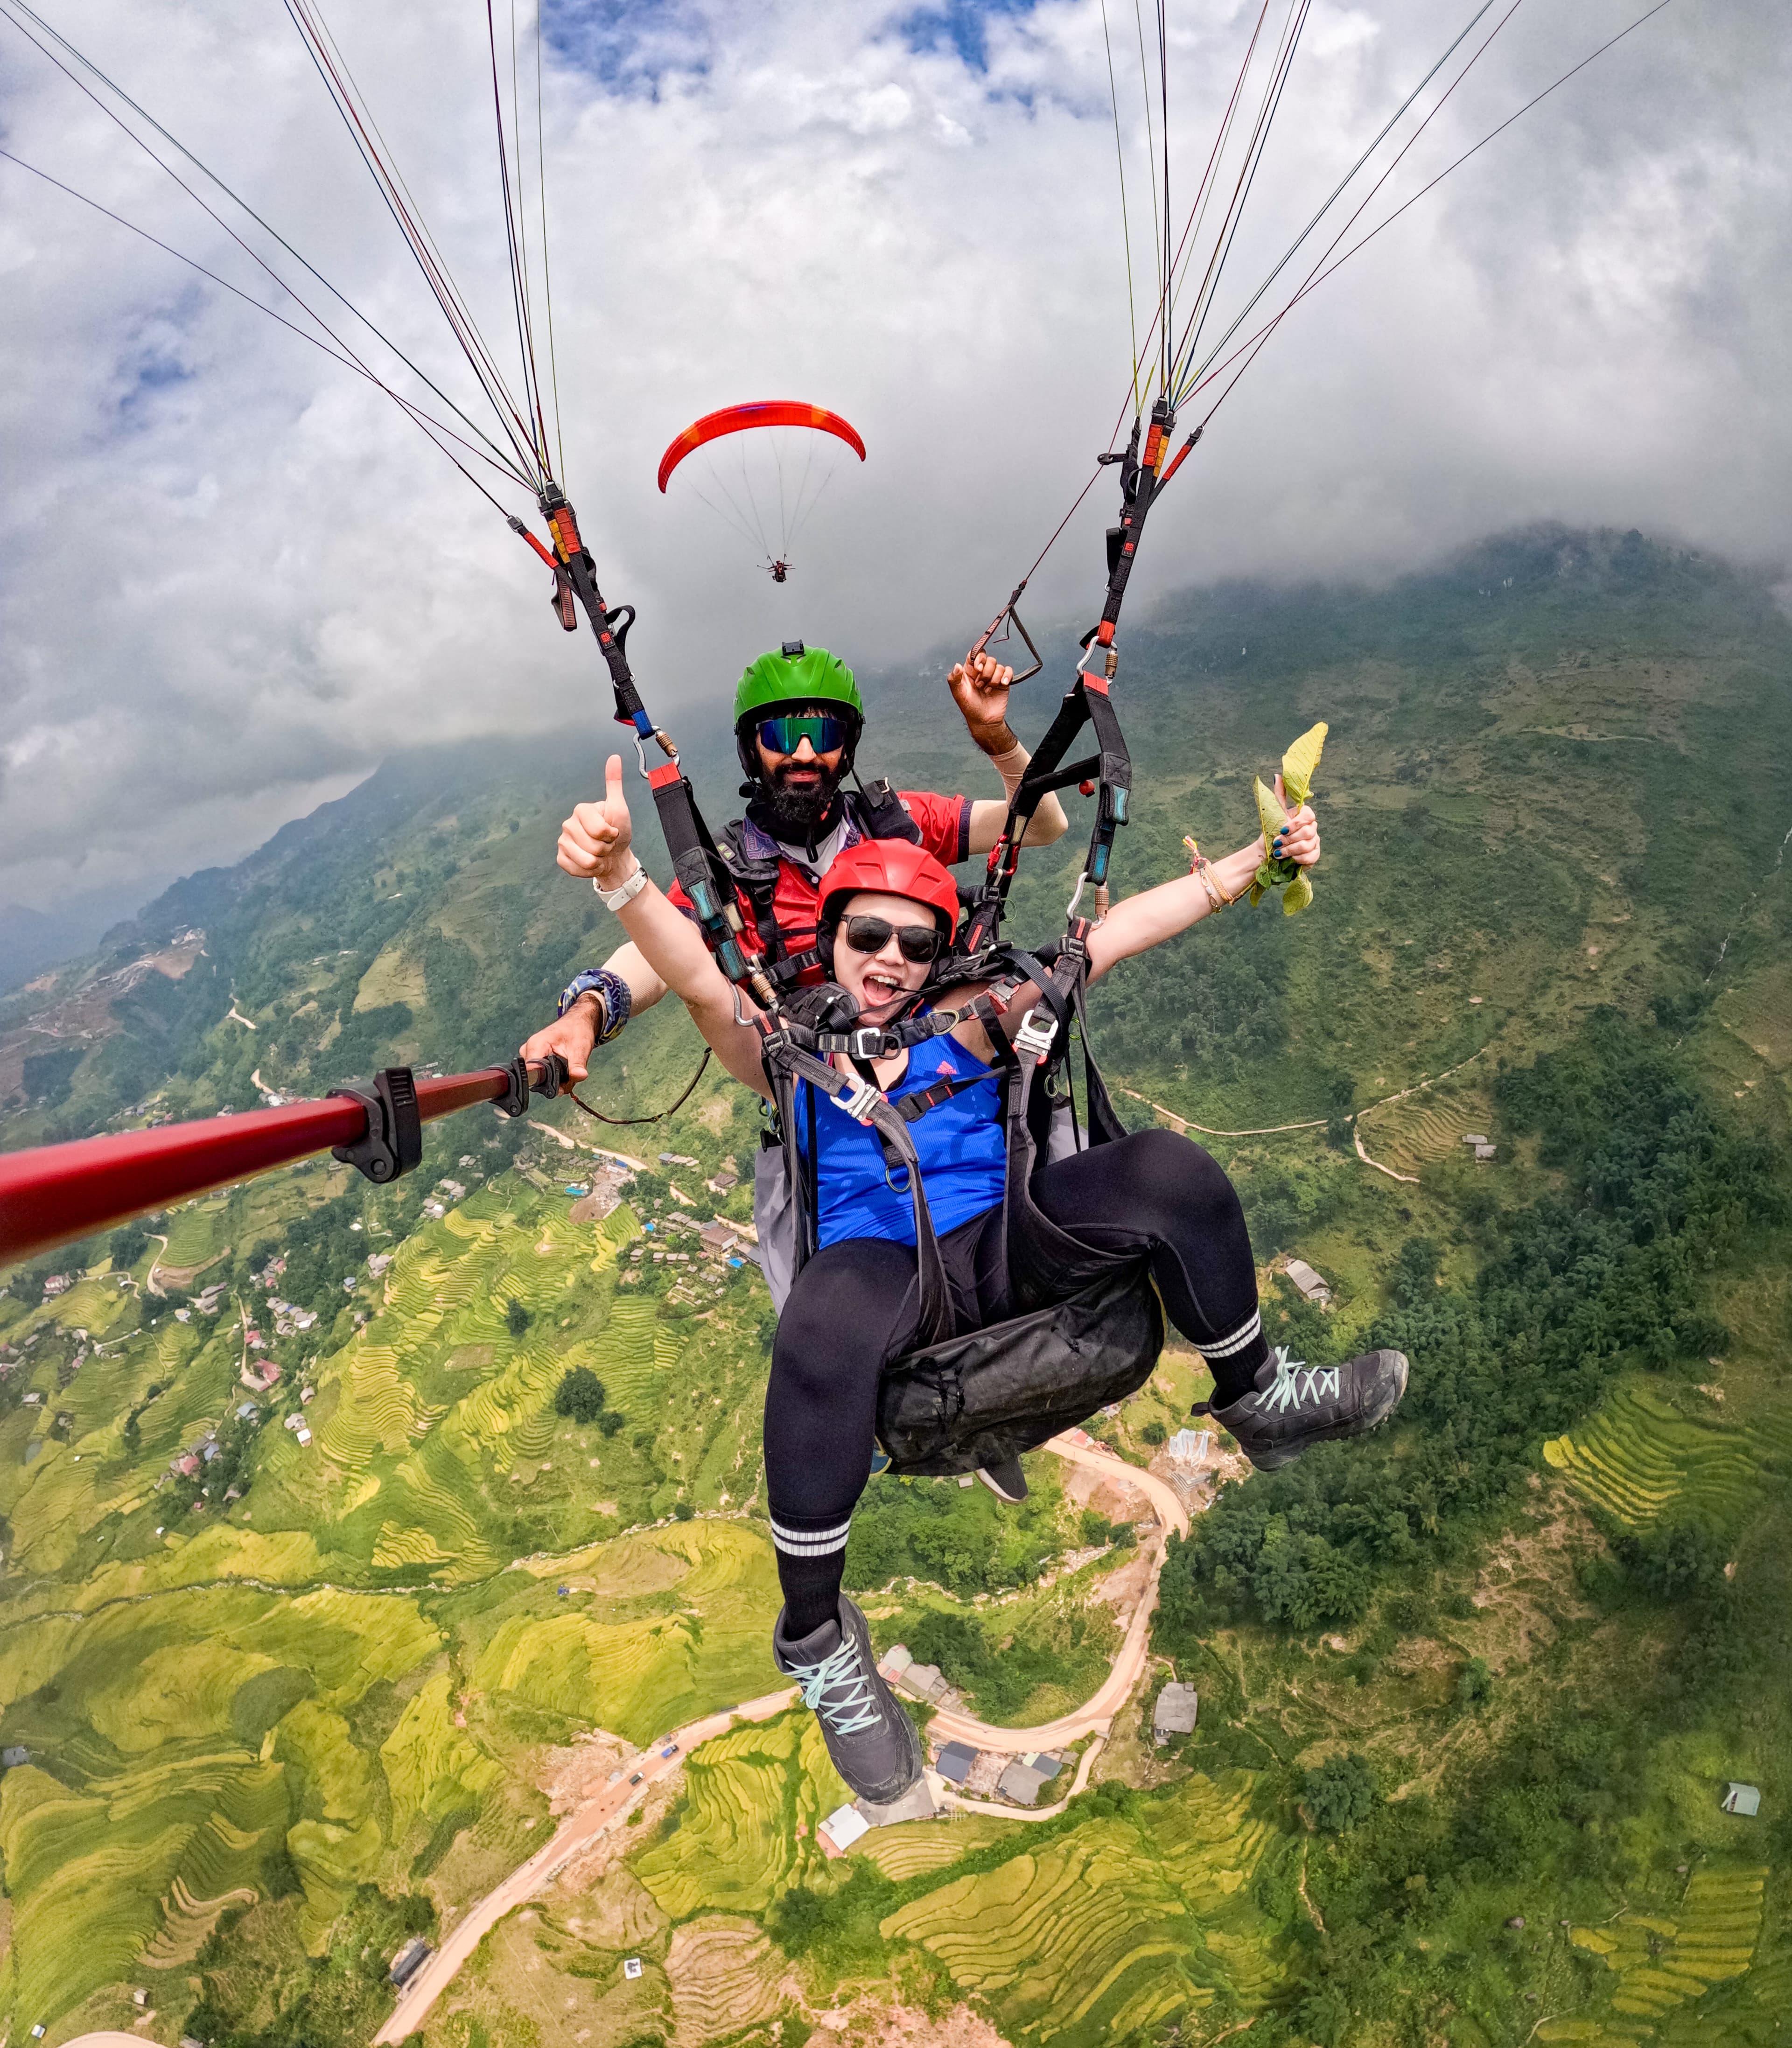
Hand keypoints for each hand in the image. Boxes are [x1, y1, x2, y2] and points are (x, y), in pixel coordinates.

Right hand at [520, 999, 600, 1081]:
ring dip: (558, 1082)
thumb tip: (579, 1076)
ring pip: (541, 1080)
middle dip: (556, 1083)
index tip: (561, 1086)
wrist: (576, 1024)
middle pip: (536, 1079)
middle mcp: (529, 1051)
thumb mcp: (580, 1047)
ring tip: (570, 1071)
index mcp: (536, 1044)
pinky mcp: (535, 1061)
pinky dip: (556, 1079)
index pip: (532, 1072)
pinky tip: (566, 1072)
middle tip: (571, 1077)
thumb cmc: (576, 1030)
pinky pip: (543, 1077)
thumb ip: (577, 1064)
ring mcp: (530, 1056)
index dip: (547, 1082)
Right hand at [558, 754, 635, 889]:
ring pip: (585, 860)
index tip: (612, 831)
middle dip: (606, 849)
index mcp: (581, 810)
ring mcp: (563, 841)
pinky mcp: (561, 858)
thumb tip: (614, 757)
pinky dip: (589, 871)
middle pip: (593, 847)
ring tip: (601, 854)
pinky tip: (592, 863)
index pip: (600, 830)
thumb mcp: (619, 807)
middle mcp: (568, 824)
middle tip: (607, 844)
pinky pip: (575, 869)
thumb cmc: (618, 830)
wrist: (615, 855)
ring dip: (599, 862)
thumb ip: (614, 784)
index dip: (611, 835)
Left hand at [948, 649, 1015, 752]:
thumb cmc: (969, 707)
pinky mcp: (1003, 682)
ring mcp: (993, 676)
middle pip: (989, 659)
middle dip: (986, 673)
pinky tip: (1002, 684)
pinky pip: (1008, 670)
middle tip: (980, 685)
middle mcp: (982, 671)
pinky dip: (1006, 676)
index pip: (975, 654)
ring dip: (994, 679)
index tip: (977, 668)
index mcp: (970, 670)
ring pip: (998, 666)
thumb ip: (954, 679)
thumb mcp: (958, 694)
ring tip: (987, 690)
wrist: (984, 721)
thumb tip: (957, 665)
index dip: (978, 659)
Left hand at [1268, 773, 1320, 866]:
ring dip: (1290, 850)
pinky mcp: (1314, 855)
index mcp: (1304, 816)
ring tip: (1278, 852)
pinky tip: (1288, 859)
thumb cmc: (1272, 832)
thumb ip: (1279, 795)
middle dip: (1289, 839)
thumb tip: (1277, 776)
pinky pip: (1310, 857)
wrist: (1268, 853)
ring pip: (1307, 845)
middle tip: (1277, 843)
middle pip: (1308, 831)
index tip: (1282, 829)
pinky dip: (1297, 859)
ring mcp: (1315, 842)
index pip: (1309, 815)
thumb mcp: (1274, 812)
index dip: (1296, 823)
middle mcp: (1312, 828)